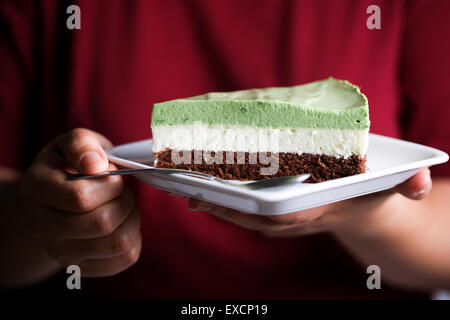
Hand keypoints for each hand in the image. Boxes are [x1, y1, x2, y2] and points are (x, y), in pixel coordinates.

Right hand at [21, 128, 140, 276]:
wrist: (58, 196)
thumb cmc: (71, 165)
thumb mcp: (74, 143)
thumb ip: (82, 145)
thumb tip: (96, 164)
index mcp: (37, 191)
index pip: (81, 197)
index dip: (110, 184)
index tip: (112, 174)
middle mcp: (42, 227)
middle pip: (102, 223)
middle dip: (125, 200)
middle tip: (121, 189)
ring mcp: (61, 252)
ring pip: (118, 243)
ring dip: (133, 218)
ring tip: (123, 204)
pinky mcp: (84, 267)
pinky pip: (126, 257)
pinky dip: (135, 237)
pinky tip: (123, 222)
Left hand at [186, 169, 431, 236]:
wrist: (364, 212)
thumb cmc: (370, 194)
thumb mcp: (390, 188)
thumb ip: (405, 184)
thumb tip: (418, 182)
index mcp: (310, 211)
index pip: (271, 213)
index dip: (239, 206)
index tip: (206, 196)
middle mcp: (289, 219)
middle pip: (245, 213)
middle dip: (213, 201)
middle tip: (178, 183)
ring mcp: (279, 219)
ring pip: (239, 213)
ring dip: (210, 200)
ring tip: (178, 184)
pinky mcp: (274, 214)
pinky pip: (242, 210)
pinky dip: (219, 201)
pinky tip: (199, 190)